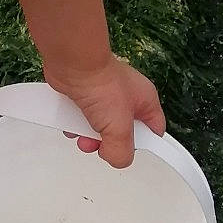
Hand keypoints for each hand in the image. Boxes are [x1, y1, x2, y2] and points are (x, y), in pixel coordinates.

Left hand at [47, 55, 163, 169]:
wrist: (72, 65)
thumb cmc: (100, 84)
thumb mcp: (119, 128)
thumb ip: (122, 152)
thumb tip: (116, 158)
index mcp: (145, 102)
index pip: (153, 132)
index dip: (145, 146)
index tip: (133, 154)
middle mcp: (126, 98)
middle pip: (121, 133)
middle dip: (106, 143)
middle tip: (99, 142)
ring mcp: (104, 96)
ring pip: (98, 128)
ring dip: (86, 135)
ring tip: (80, 130)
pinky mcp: (83, 95)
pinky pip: (80, 118)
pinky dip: (73, 122)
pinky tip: (69, 120)